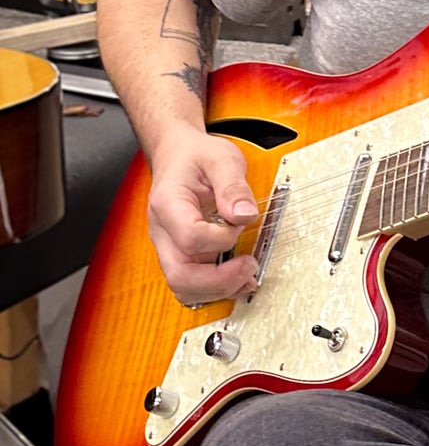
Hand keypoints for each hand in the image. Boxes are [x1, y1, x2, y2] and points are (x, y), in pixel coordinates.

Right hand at [147, 124, 259, 305]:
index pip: (190, 237)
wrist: (179, 156)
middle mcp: (163, 231)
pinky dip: (216, 288)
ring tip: (247, 275)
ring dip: (218, 289)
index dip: (222, 238)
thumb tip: (243, 215)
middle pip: (180, 275)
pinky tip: (239, 279)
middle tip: (249, 266)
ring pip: (184, 287)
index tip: (240, 223)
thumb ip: (233, 186)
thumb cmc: (196, 157)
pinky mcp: (181, 255)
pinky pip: (193, 283)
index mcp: (168, 204)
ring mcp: (169, 246)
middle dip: (219, 280)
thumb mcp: (221, 159)